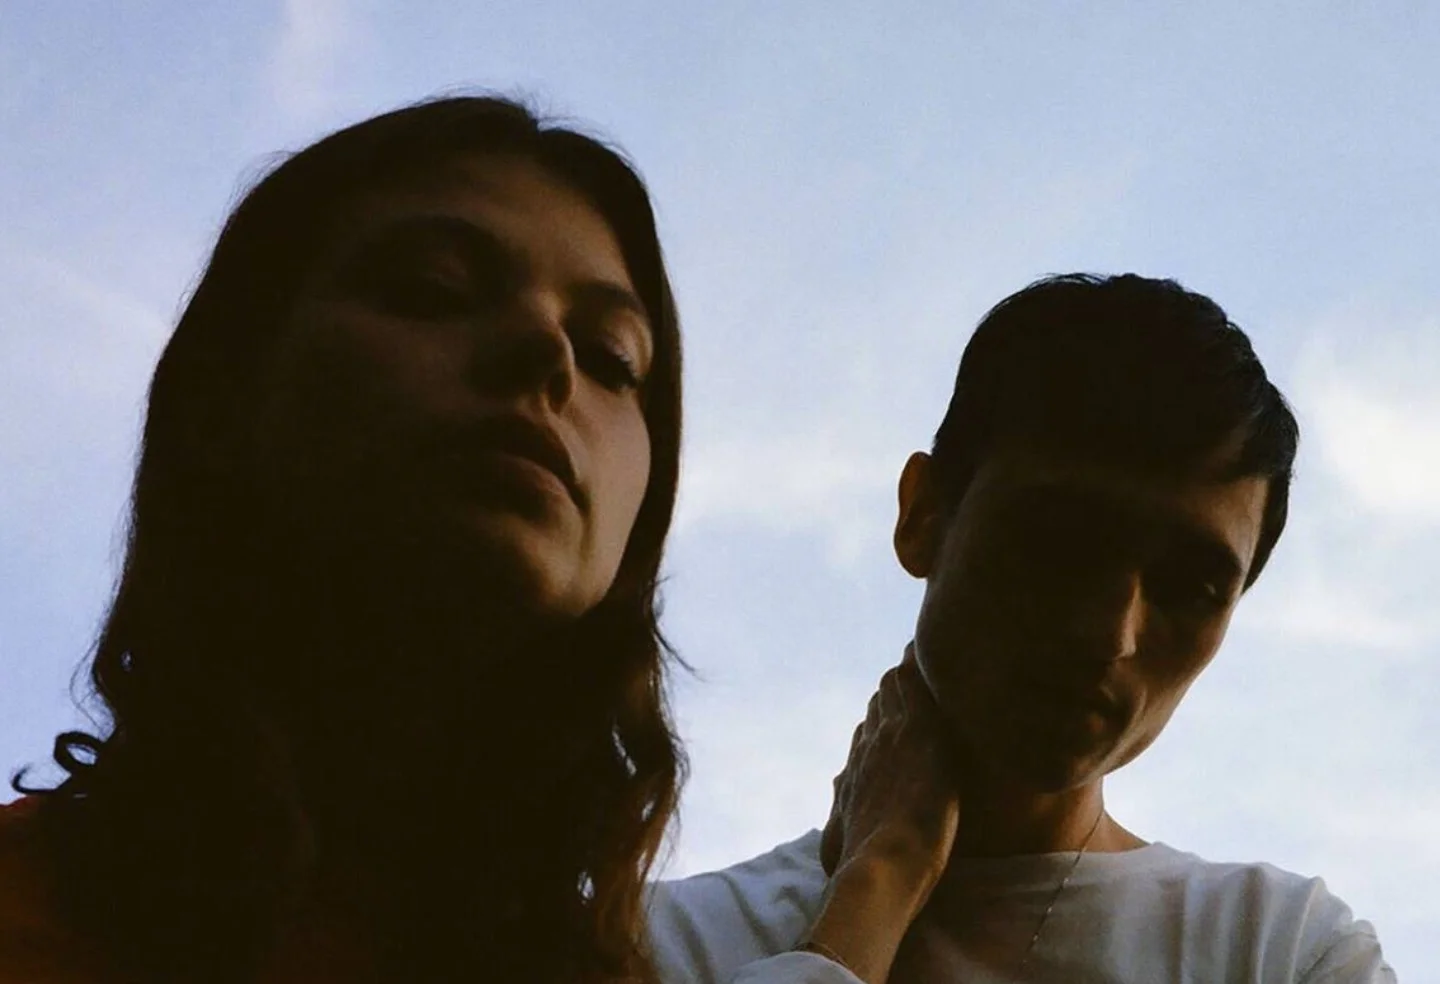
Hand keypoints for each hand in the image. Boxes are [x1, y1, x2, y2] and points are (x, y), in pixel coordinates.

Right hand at [819, 643, 958, 886]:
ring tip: (928, 655)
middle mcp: (869, 746)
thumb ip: (837, 822)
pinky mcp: (918, 729)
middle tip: (915, 677)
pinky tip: (928, 646)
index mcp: (855, 772)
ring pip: (896, 688)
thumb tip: (832, 808)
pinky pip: (916, 681)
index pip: (867, 734)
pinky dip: (921, 663)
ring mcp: (892, 734)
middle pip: (880, 706)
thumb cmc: (865, 865)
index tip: (891, 712)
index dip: (879, 721)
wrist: (884, 864)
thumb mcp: (837, 845)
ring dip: (909, 675)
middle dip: (895, 692)